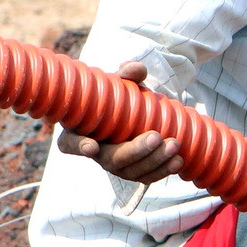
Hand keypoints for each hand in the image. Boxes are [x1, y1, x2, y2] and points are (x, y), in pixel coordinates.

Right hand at [56, 62, 182, 183]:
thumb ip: (127, 74)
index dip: (78, 146)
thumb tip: (136, 69)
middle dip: (135, 151)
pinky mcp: (133, 171)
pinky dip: (162, 171)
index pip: (69, 143)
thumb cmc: (122, 96)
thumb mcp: (123, 83)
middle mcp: (96, 152)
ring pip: (130, 171)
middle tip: (156, 137)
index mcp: (81, 130)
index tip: (92, 146)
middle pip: (110, 160)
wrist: (138, 110)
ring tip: (174, 145)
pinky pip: (146, 177)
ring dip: (154, 161)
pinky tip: (178, 161)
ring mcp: (115, 165)